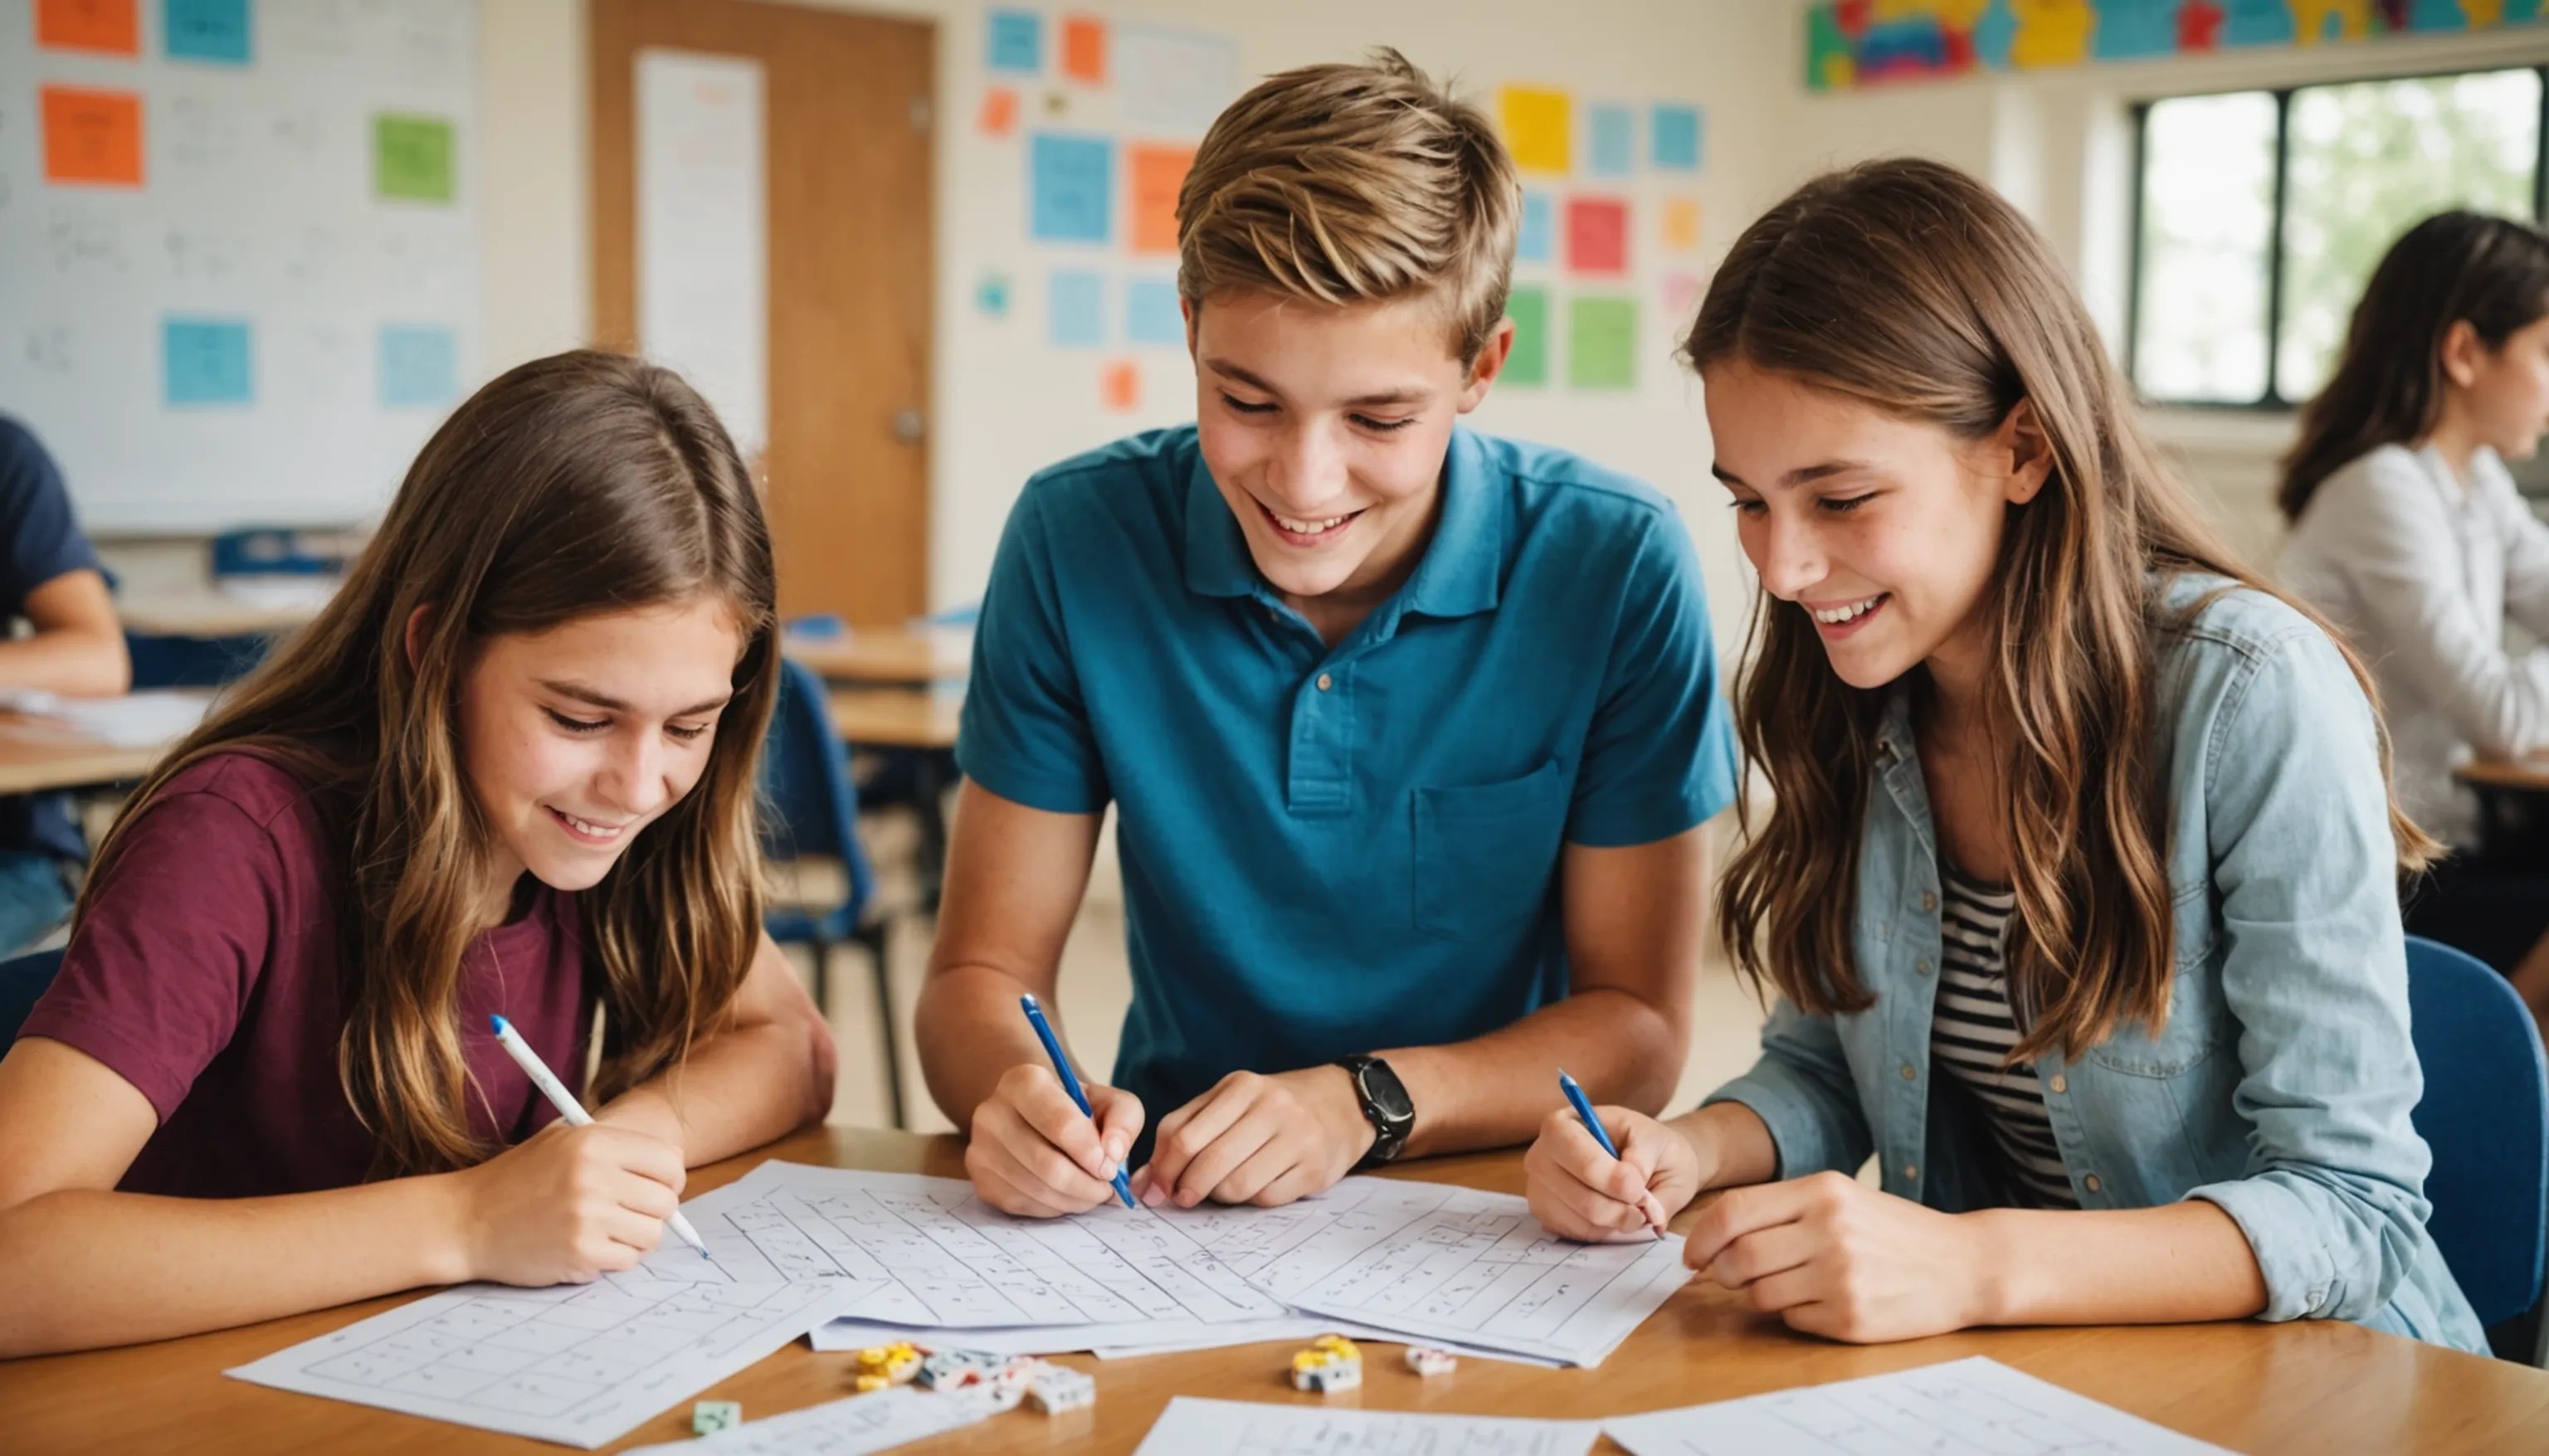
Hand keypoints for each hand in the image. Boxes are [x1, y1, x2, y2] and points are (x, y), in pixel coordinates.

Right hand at [452, 1120, 686, 1285]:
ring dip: (635, 1238)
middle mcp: (594, 1176)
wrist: (466, 1220)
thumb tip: (669, 1167)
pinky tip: (589, 1249)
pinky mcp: (579, 1252)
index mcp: (594, 1142)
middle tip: (630, 1215)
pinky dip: (614, 1259)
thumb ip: (612, 1146)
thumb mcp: (560, 1140)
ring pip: (651, 1235)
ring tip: (606, 1232)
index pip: (669, 1160)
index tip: (657, 1187)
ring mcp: (587, 1216)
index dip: (669, 1178)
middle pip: (666, 1201)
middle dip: (654, 1212)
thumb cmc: (516, 1179)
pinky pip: (627, 1261)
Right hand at [966, 1063, 1143, 1216]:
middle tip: (1107, 1188)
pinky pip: (1026, 1207)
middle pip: (1049, 1166)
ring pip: (1038, 1191)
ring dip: (1075, 1200)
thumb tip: (1113, 1155)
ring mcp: (981, 1149)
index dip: (1091, 1153)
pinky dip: (1055, 1208)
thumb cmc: (1077, 1110)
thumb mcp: (1109, 1102)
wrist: (1035, 1117)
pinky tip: (1066, 1194)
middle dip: (1088, 1185)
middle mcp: (992, 1113)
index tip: (1109, 1167)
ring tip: (1091, 1191)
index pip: (1060, 1123)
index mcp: (1023, 1082)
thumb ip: (1124, 1120)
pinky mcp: (980, 1181)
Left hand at [1133, 1067, 1372, 1209]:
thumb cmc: (1273, 1107)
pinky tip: (1256, 1186)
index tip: (1155, 1188)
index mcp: (1241, 1087)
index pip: (1183, 1135)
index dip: (1163, 1169)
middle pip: (1208, 1163)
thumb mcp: (1229, 1102)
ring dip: (1220, 1197)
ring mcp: (1297, 1138)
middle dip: (1186, 1189)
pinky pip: (1267, 1198)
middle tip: (1182, 1199)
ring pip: (1236, 1186)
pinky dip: (1252, 1200)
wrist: (1343, 1103)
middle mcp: (1271, 1108)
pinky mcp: (1315, 1169)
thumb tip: (1145, 1181)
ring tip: (1223, 1188)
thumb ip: (1184, 1131)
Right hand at [1524, 1105, 1697, 1241]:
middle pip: (1579, 1197)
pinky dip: (1606, 1232)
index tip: (1638, 1187)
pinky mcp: (1547, 1217)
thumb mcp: (1659, 1141)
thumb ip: (1645, 1159)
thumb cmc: (1648, 1148)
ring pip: (1582, 1221)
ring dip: (1617, 1222)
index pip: (1575, 1152)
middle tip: (1644, 1207)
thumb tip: (1635, 1190)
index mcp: (1565, 1124)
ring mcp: (1539, 1189)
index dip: (1610, 1177)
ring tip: (1634, 1210)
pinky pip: (1579, 1235)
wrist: (1646, 1164)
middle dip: (1620, 1208)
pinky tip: (1615, 1216)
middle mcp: (1542, 1156)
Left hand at [1683, 1170, 1989, 1342]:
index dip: (1702, 1238)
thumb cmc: (1893, 1230)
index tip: (1693, 1255)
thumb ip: (1783, 1211)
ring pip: (1759, 1294)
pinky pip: (1792, 1320)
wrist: (1963, 1265)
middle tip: (1729, 1275)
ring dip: (1757, 1294)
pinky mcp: (1851, 1318)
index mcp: (1822, 1192)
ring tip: (1783, 1285)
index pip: (1734, 1212)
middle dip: (1723, 1272)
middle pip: (1738, 1258)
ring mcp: (1840, 1277)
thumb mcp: (1842, 1198)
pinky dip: (1793, 1314)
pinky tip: (1820, 1301)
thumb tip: (1713, 1238)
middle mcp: (1829, 1231)